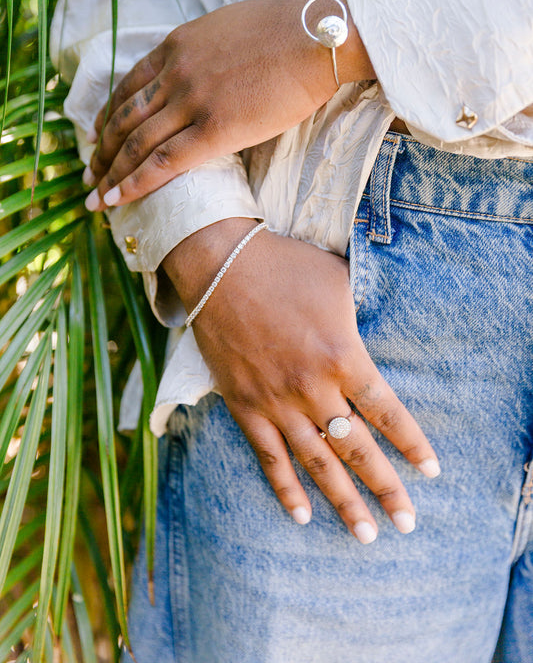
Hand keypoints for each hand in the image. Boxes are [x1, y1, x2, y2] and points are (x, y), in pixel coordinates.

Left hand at [83, 0, 374, 210]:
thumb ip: (202, 53)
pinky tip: (115, 200)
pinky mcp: (214, 130)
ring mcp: (191, 102)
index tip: (97, 136)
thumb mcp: (226, 29)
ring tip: (95, 196)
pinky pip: (163, 162)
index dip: (108, 116)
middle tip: (89, 173)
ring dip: (109, 173)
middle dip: (101, 150)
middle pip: (123, 119)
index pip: (127, 87)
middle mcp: (174, 74)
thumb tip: (201, 70)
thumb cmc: (284, 31)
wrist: (313, 35)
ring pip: (135, 144)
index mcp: (176, 47)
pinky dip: (134, 184)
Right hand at [164, 219, 439, 542]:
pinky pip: (267, 456)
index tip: (430, 471)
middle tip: (407, 523)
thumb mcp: (339, 281)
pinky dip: (284, 488)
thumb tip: (372, 339)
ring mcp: (276, 401)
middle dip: (386, 488)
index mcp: (343, 356)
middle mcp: (313, 388)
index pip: (387, 412)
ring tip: (366, 534)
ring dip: (342, 501)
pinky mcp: (244, 405)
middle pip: (357, 449)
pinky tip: (300, 515)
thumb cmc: (285, 266)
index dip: (411, 444)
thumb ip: (360, 319)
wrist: (220, 264)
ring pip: (316, 463)